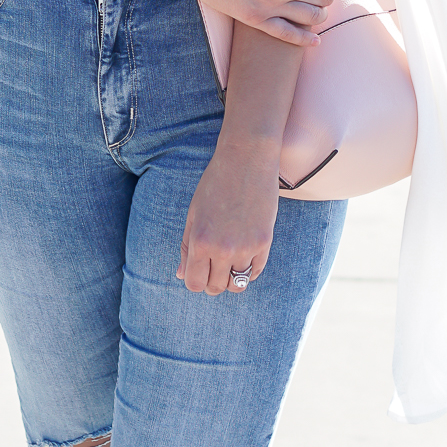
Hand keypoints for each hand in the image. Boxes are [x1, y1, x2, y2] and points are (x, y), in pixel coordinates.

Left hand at [178, 139, 279, 295]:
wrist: (247, 158)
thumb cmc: (215, 182)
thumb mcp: (194, 213)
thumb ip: (187, 246)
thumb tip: (181, 275)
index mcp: (200, 240)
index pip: (194, 283)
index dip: (195, 280)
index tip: (199, 270)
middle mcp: (223, 249)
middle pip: (215, 287)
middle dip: (212, 280)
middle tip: (214, 264)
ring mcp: (246, 247)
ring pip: (237, 284)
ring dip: (231, 276)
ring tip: (229, 259)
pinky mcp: (265, 242)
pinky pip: (255, 272)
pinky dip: (248, 269)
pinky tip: (244, 253)